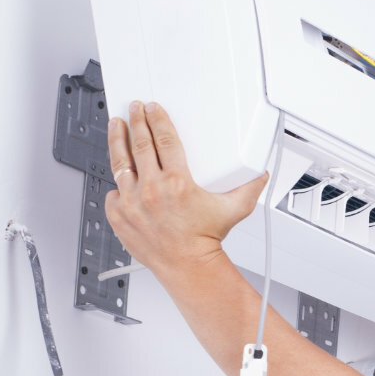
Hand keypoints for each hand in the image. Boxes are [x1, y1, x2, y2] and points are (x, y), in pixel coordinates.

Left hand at [104, 101, 267, 276]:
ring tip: (116, 125)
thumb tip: (260, 173)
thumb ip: (250, 187)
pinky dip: (118, 184)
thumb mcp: (234, 209)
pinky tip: (122, 175)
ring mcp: (132, 203)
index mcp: (178, 182)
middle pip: (140, 144)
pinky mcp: (119, 216)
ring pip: (120, 162)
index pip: (164, 139)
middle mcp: (152, 190)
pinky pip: (113, 192)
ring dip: (117, 140)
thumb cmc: (206, 240)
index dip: (158, 119)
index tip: (153, 109)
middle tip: (135, 110)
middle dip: (137, 122)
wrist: (188, 266)